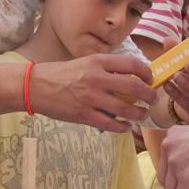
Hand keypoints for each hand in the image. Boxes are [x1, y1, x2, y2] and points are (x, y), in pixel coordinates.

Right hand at [33, 55, 156, 132]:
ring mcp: (91, 98)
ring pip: (126, 109)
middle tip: (152, 99)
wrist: (36, 86)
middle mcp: (97, 78)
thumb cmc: (61, 74)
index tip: (150, 79)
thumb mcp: (85, 62)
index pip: (132, 64)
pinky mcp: (84, 115)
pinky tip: (126, 127)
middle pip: (134, 87)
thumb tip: (130, 77)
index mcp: (98, 61)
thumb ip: (106, 68)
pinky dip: (122, 127)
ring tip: (143, 114)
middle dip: (149, 95)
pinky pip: (110, 124)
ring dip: (139, 114)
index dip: (146, 73)